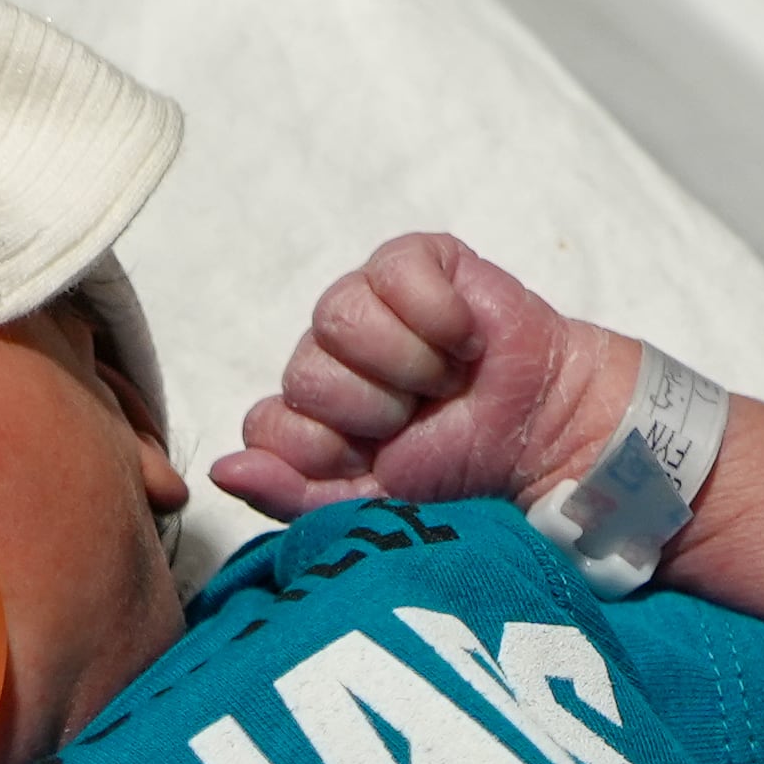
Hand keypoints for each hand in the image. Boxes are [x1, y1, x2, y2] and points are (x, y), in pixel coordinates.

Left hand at [210, 233, 639, 521]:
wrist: (542, 434)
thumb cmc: (461, 467)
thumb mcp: (375, 504)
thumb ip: (293, 495)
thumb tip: (221, 469)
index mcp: (308, 412)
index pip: (267, 426)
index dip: (327, 449)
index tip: (381, 458)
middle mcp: (325, 353)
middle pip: (304, 374)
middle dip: (374, 410)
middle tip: (421, 415)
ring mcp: (366, 300)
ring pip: (338, 318)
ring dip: (406, 363)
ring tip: (446, 378)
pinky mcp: (415, 260)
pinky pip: (394, 272)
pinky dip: (438, 314)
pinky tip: (464, 337)